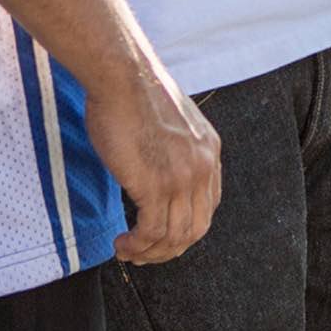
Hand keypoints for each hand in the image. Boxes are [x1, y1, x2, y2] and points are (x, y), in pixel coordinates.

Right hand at [84, 54, 221, 264]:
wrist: (123, 77)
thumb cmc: (134, 95)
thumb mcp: (171, 125)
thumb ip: (175, 150)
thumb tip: (159, 171)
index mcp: (210, 151)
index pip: (207, 206)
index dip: (183, 228)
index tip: (159, 235)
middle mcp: (203, 167)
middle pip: (196, 228)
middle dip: (169, 249)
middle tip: (143, 253)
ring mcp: (183, 178)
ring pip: (175, 236)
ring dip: (150, 252)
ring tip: (127, 251)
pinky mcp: (156, 185)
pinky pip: (153, 232)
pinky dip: (137, 245)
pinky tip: (121, 243)